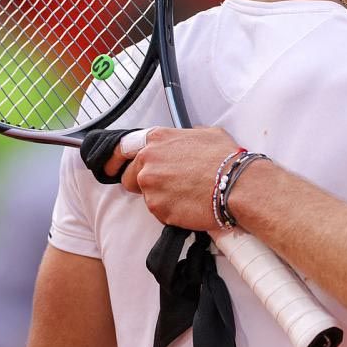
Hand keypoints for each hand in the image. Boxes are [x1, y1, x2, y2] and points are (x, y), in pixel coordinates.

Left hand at [104, 126, 241, 230]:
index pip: (123, 148)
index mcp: (157, 140)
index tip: (110, 167)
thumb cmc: (226, 159)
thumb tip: (184, 141)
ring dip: (162, 197)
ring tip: (187, 194)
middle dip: (145, 183)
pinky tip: (190, 204)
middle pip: (131, 177)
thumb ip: (183, 137)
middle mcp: (148, 161)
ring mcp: (151, 186)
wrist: (236, 184)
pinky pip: (160, 212)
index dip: (115, 160)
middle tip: (168, 186)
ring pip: (147, 196)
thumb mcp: (205, 134)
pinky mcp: (158, 208)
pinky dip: (172, 211)